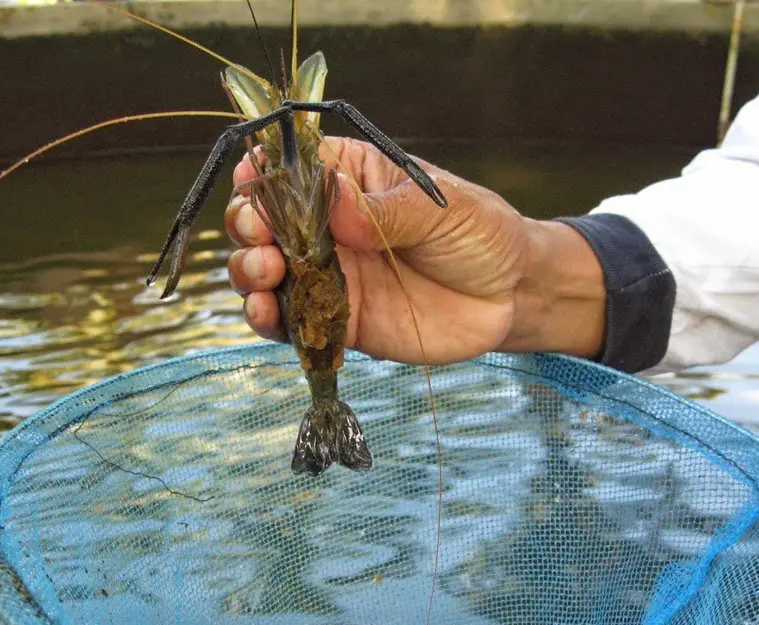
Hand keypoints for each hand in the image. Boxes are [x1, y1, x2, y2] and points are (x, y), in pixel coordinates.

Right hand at [224, 136, 606, 364]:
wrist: (510, 296)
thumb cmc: (479, 234)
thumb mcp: (440, 209)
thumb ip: (387, 210)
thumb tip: (335, 200)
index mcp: (349, 180)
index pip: (290, 168)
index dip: (263, 173)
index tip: (253, 183)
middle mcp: (329, 227)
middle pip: (265, 221)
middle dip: (248, 226)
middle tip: (261, 236)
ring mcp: (329, 275)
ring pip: (266, 271)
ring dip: (249, 271)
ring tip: (264, 273)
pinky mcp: (339, 320)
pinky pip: (291, 321)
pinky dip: (268, 319)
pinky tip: (265, 312)